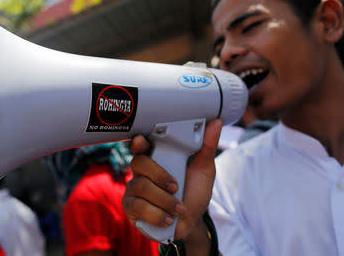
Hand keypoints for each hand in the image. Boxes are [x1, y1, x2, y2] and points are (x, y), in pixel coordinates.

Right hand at [122, 119, 222, 240]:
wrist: (191, 223)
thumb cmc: (193, 193)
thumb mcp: (204, 170)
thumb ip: (207, 147)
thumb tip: (216, 123)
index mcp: (156, 158)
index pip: (141, 145)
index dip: (138, 142)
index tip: (142, 141)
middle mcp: (141, 172)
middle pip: (138, 162)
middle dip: (159, 176)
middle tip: (175, 187)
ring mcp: (133, 189)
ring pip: (140, 186)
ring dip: (165, 200)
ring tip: (178, 208)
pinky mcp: (130, 207)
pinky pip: (137, 206)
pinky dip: (157, 214)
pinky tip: (167, 218)